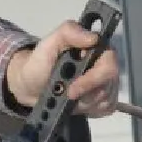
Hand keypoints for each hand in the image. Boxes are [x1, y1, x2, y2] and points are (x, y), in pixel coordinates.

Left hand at [6, 20, 120, 117]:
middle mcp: (105, 63)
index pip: (109, 63)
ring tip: (67, 96)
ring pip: (106, 98)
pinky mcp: (104, 98)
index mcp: (96, 47)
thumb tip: (94, 37)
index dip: (93, 78)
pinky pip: (105, 107)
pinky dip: (89, 109)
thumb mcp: (49, 44)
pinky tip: (76, 104)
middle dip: (85, 93)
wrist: (31, 85)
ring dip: (84, 102)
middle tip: (67, 95)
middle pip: (108, 84)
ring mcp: (106, 82)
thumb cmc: (40, 62)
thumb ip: (68, 32)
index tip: (73, 87)